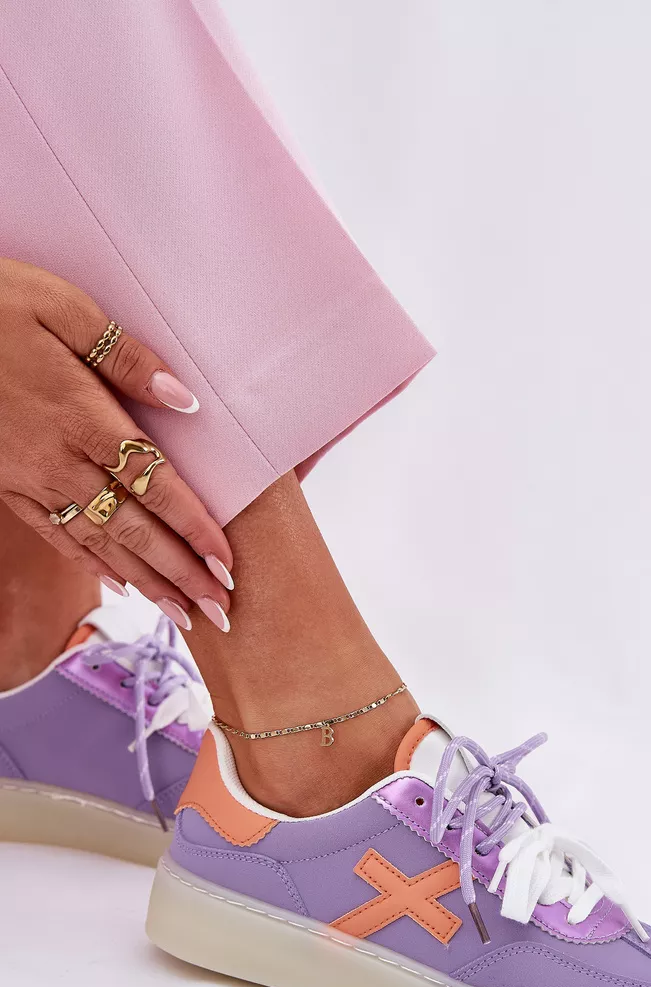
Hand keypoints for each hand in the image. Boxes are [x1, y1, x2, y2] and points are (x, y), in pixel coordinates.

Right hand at [0, 259, 232, 630]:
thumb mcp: (63, 307)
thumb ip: (125, 356)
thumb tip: (185, 399)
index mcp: (82, 415)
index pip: (155, 485)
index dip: (194, 529)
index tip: (227, 565)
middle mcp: (58, 459)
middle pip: (133, 529)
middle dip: (180, 575)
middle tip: (221, 612)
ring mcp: (29, 477)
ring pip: (97, 543)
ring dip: (144, 583)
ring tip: (182, 614)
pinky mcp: (5, 482)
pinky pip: (55, 534)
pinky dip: (90, 564)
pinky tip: (119, 584)